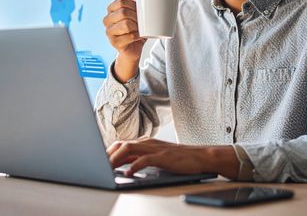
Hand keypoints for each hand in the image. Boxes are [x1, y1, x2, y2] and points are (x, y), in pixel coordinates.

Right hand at [103, 0, 145, 61]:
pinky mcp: (114, 42)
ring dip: (137, 27)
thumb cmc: (135, 29)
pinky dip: (137, 36)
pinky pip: (129, 36)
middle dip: (136, 17)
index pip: (120, 1)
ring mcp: (109, 32)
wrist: (134, 47)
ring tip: (139, 29)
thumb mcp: (137, 14)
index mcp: (111, 10)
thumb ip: (135, 3)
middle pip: (123, 12)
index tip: (139, 10)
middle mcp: (107, 20)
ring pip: (126, 24)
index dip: (133, 4)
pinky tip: (139, 36)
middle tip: (141, 21)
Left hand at [106, 138, 239, 178]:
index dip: (109, 151)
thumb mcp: (157, 156)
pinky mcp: (164, 156)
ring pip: (131, 148)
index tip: (98, 160)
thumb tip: (124, 164)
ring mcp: (156, 148)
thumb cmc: (178, 158)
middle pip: (123, 144)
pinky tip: (128, 173)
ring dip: (117, 158)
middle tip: (98, 165)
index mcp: (146, 142)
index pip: (122, 143)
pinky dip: (135, 165)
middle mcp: (149, 142)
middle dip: (108, 154)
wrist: (200, 156)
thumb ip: (141, 157)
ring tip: (107, 168)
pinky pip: (145, 159)